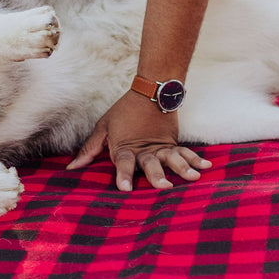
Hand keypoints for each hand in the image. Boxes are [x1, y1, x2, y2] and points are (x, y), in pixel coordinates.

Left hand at [68, 91, 210, 190]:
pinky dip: (195, 158)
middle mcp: (144, 149)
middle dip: (157, 175)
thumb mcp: (104, 127)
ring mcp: (161, 145)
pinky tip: (207, 166)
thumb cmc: (123, 111)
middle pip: (150, 163)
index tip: (125, 189)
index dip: (123, 175)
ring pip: (172, 158)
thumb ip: (90, 149)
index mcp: (125, 147)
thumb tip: (71, 168)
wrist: (149, 89)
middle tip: (164, 187)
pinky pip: (185, 151)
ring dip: (182, 168)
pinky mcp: (172, 142)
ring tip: (192, 177)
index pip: (123, 162)